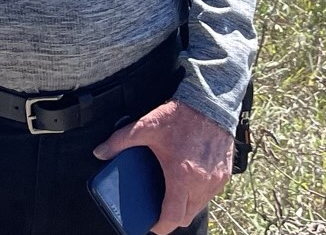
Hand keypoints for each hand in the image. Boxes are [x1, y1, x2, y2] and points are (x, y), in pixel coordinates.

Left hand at [92, 99, 231, 233]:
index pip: (173, 216)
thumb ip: (120, 141)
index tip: (152, 225)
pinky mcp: (225, 175)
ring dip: (186, 206)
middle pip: (187, 217)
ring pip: (199, 206)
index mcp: (181, 176)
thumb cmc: (180, 116)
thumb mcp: (145, 126)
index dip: (160, 226)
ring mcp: (215, 180)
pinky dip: (198, 194)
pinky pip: (210, 194)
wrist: (210, 103)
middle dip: (172, 218)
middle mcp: (201, 183)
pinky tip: (188, 182)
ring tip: (172, 195)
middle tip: (159, 209)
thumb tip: (100, 152)